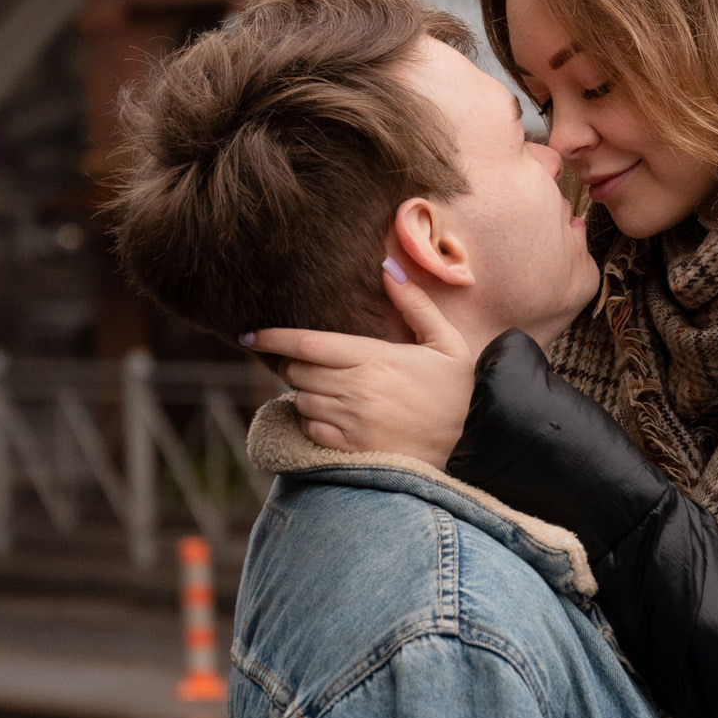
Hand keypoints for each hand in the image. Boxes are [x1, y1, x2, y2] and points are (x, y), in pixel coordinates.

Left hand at [247, 270, 476, 470]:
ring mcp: (349, 421)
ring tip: (329, 389)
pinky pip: (310, 428)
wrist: (467, 447)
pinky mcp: (347, 448)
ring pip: (300, 400)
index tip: (250, 334)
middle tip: (309, 362)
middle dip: (293, 364)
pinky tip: (335, 415)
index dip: (273, 338)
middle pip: (296, 371)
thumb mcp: (446, 343)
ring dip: (305, 392)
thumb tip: (388, 269)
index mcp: (373, 358)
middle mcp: (355, 389)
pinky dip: (312, 420)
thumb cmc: (453, 393)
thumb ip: (417, 305)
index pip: (307, 344)